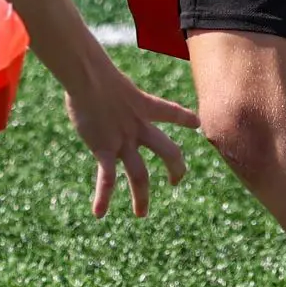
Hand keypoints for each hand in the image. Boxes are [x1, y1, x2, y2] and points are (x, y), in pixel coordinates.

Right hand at [65, 73, 200, 217]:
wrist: (88, 76)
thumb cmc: (93, 71)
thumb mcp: (108, 77)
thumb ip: (110, 89)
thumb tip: (94, 75)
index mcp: (144, 106)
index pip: (171, 112)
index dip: (184, 118)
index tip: (196, 123)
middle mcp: (139, 127)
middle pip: (168, 151)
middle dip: (176, 168)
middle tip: (176, 182)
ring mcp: (123, 140)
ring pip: (139, 174)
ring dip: (141, 197)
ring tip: (141, 215)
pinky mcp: (104, 149)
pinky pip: (106, 178)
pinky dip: (103, 197)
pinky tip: (99, 213)